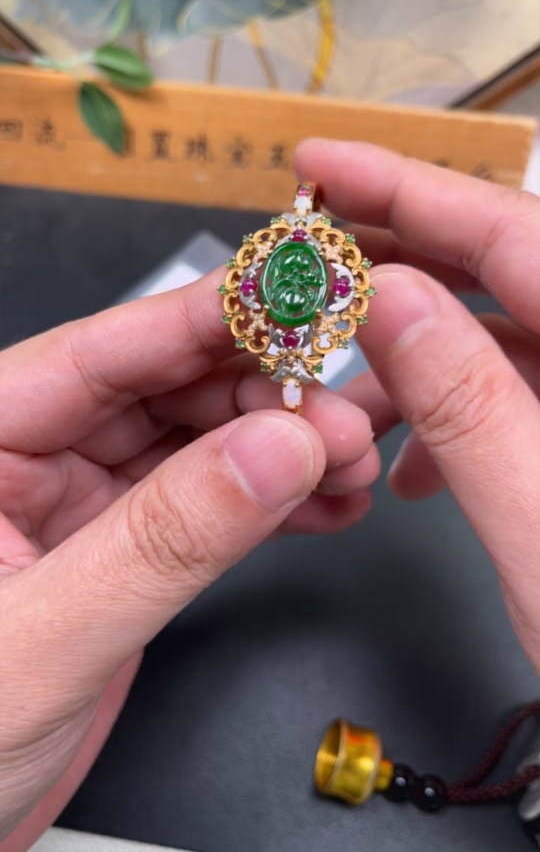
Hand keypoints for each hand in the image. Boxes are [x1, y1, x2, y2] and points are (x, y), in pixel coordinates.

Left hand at [0, 274, 378, 849]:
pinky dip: (266, 508)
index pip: (98, 354)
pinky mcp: (118, 555)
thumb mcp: (49, 639)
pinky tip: (323, 506)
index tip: (287, 300)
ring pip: (192, 447)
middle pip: (160, 391)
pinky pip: (201, 509)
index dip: (201, 321)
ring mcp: (77, 507)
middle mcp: (28, 459)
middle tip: (338, 415)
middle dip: (259, 397)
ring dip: (276, 450)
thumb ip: (162, 541)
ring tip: (349, 459)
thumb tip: (273, 450)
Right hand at [296, 139, 539, 672]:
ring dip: (415, 358)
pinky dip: (452, 410)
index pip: (511, 233)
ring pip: (500, 335)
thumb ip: (467, 405)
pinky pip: (515, 392)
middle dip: (399, 259)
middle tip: (313, 256)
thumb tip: (390, 298)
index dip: (408, 187)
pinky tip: (409, 463)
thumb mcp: (536, 525)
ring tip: (346, 397)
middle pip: (505, 268)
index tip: (322, 166)